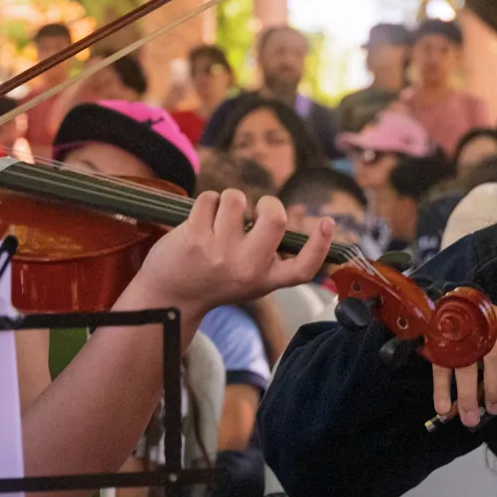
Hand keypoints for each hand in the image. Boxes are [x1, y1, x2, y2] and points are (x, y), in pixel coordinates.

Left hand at [133, 190, 333, 322]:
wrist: (168, 298)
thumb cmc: (214, 281)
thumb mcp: (249, 280)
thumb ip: (268, 257)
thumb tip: (280, 219)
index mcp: (264, 279)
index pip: (302, 268)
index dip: (320, 245)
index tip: (328, 222)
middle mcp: (246, 267)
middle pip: (274, 218)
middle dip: (267, 202)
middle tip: (255, 210)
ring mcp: (220, 252)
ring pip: (236, 198)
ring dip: (228, 201)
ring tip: (218, 220)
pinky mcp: (194, 238)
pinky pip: (209, 198)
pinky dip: (206, 203)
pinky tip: (199, 220)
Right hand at [433, 305, 496, 428]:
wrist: (455, 305)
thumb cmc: (490, 325)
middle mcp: (489, 328)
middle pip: (494, 358)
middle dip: (495, 387)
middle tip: (495, 409)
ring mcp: (462, 336)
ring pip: (466, 367)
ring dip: (467, 396)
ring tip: (470, 419)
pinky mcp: (442, 344)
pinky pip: (441, 369)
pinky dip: (442, 390)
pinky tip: (443, 408)